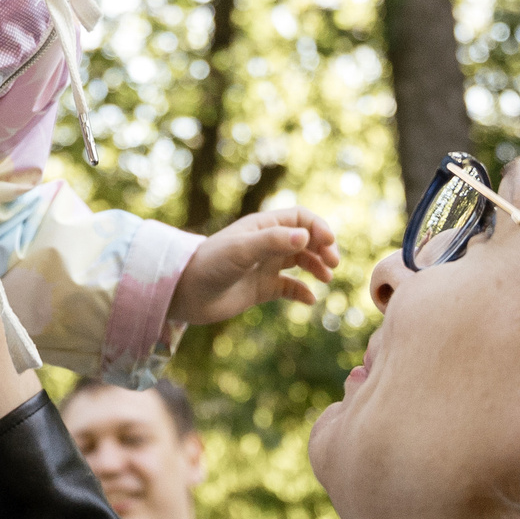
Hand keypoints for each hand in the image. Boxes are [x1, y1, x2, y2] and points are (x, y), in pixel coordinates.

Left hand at [168, 206, 340, 325]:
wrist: (187, 293)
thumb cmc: (211, 264)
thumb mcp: (242, 250)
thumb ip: (274, 241)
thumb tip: (306, 236)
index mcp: (262, 226)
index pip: (299, 218)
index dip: (317, 227)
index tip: (328, 243)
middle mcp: (266, 243)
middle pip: (305, 239)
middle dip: (322, 248)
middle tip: (333, 264)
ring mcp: (265, 265)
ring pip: (300, 261)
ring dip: (316, 267)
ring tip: (325, 278)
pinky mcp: (261, 288)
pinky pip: (289, 287)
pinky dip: (302, 292)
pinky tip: (309, 299)